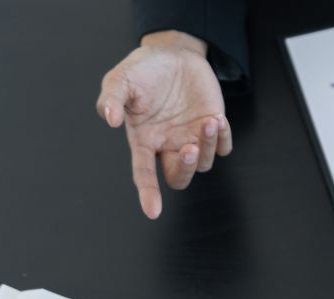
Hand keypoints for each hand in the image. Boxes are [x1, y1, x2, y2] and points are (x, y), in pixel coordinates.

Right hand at [96, 31, 232, 218]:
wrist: (173, 53)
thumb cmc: (143, 70)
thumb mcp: (120, 79)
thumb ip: (110, 99)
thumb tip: (109, 120)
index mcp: (144, 140)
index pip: (144, 173)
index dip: (148, 193)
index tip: (153, 211)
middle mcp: (168, 145)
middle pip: (179, 177)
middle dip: (186, 169)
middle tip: (189, 148)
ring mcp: (192, 138)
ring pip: (204, 163)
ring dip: (208, 146)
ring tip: (209, 122)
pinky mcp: (212, 128)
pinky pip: (223, 148)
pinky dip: (224, 140)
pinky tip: (218, 121)